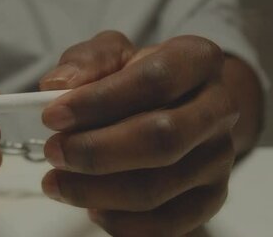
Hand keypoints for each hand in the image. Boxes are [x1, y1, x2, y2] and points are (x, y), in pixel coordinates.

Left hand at [39, 31, 237, 235]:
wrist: (177, 104)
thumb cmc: (136, 76)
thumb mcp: (110, 53)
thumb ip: (85, 62)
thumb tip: (58, 86)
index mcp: (197, 59)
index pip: (154, 80)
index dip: (99, 101)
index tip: (53, 116)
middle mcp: (219, 108)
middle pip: (161, 138)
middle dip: (96, 151)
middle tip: (54, 152)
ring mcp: (219, 157)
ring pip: (156, 187)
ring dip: (95, 190)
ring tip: (57, 182)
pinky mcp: (211, 198)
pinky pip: (165, 224)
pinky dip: (120, 222)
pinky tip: (93, 206)